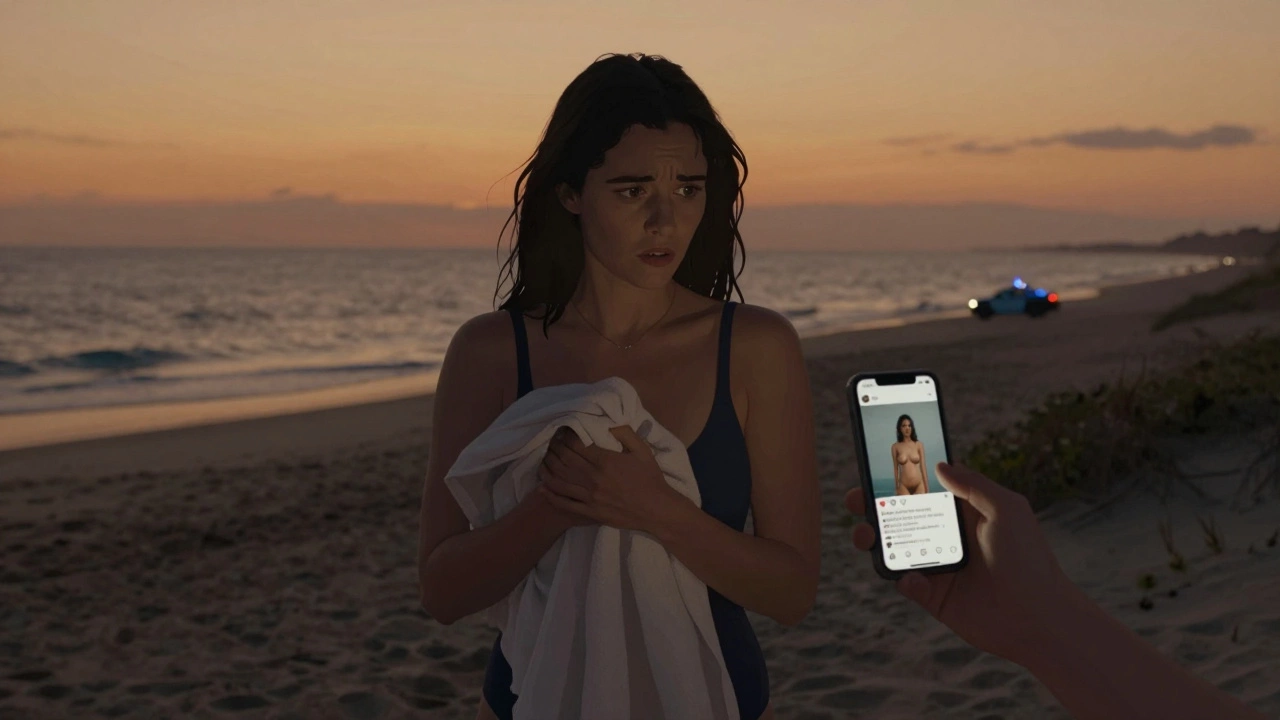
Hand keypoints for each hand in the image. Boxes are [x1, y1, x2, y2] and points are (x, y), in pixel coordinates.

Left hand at [537, 424, 681, 533]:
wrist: (657, 510)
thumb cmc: (650, 478)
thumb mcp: (642, 450)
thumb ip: (624, 433)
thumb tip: (607, 421)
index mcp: (606, 461)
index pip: (576, 445)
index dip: (565, 436)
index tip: (561, 431)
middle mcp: (594, 478)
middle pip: (565, 460)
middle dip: (554, 449)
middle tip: (550, 442)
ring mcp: (590, 497)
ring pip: (560, 481)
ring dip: (548, 468)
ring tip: (544, 460)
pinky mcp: (590, 512)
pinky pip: (565, 504)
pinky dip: (551, 495)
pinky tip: (542, 487)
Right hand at [845, 462, 1086, 666]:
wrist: (1038, 616)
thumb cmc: (1028, 559)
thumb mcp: (1006, 508)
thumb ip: (973, 484)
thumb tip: (940, 465)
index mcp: (962, 513)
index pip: (925, 489)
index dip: (900, 478)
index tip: (875, 466)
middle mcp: (946, 536)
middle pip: (900, 516)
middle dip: (873, 506)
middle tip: (856, 501)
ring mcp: (938, 566)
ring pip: (894, 548)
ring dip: (873, 539)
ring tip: (865, 536)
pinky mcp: (933, 596)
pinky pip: (905, 583)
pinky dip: (901, 578)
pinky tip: (911, 577)